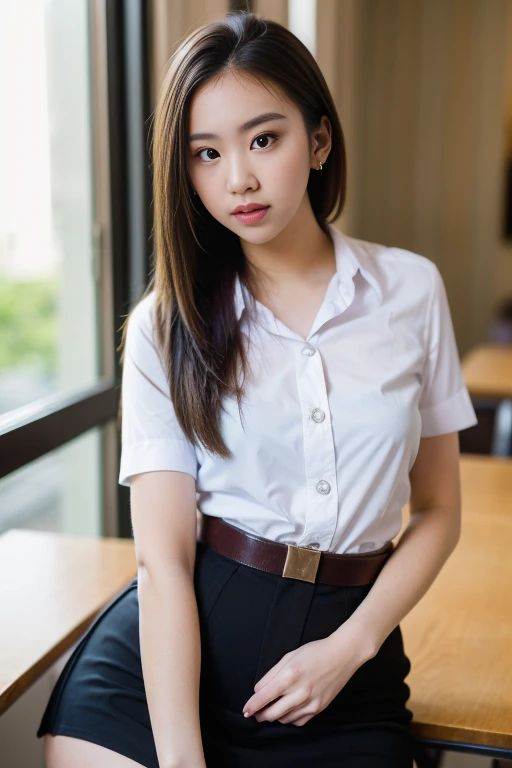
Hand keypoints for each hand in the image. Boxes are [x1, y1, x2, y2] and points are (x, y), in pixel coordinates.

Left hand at [242, 626, 372, 726]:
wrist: (342, 655)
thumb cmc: (315, 652)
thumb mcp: (289, 656)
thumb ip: (271, 674)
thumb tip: (258, 690)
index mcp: (289, 676)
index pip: (264, 697)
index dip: (252, 705)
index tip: (245, 710)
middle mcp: (299, 692)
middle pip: (272, 713)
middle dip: (260, 715)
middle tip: (255, 713)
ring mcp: (310, 702)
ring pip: (284, 719)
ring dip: (274, 716)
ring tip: (270, 710)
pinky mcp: (319, 708)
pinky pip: (299, 721)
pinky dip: (289, 719)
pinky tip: (287, 712)